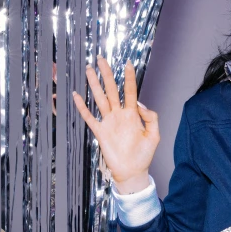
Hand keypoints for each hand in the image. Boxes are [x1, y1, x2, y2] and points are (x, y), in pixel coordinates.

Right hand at [73, 57, 159, 192]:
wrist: (132, 171)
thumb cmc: (144, 155)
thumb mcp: (154, 135)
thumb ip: (150, 118)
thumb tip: (140, 104)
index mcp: (133, 114)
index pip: (130, 91)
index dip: (129, 78)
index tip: (127, 63)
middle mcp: (119, 115)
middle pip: (112, 90)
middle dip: (107, 74)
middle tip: (101, 59)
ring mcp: (109, 122)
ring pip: (100, 99)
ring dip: (94, 85)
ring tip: (89, 70)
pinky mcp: (100, 132)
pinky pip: (89, 117)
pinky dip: (82, 107)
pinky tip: (76, 95)